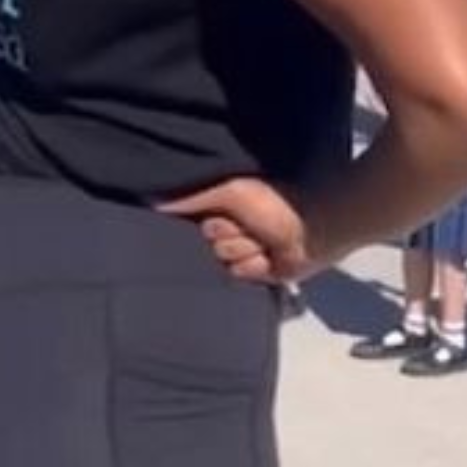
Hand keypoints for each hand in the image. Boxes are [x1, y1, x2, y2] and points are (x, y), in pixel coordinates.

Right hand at [159, 178, 311, 284]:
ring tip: (264, 240)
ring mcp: (239, 253)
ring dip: (244, 249)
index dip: (201, 222)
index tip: (218, 214)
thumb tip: (153, 202)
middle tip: (249, 226)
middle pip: (202, 244)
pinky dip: (254, 265)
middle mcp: (225, 231)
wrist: (313, 229)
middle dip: (226, 235)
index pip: (187, 224)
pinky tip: (269, 256)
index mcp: (219, 209)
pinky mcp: (252, 273)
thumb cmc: (276, 203)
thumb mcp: (231, 192)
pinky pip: (237, 275)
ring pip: (221, 261)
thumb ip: (192, 198)